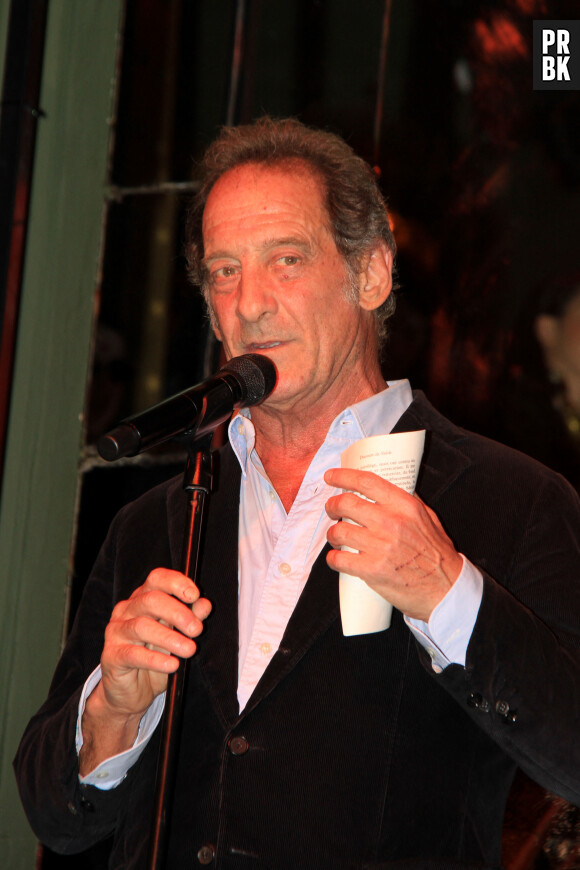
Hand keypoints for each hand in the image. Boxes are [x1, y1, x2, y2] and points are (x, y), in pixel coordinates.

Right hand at [99, 567, 211, 717]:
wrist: (131, 692)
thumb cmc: (155, 659)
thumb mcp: (177, 638)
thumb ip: (190, 619)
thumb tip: (205, 604)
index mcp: (143, 599)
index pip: (157, 579)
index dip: (176, 583)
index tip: (195, 595)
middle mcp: (127, 610)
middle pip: (151, 600)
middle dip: (177, 612)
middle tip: (197, 629)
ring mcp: (116, 632)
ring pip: (142, 626)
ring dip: (170, 637)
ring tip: (190, 649)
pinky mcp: (111, 656)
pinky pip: (133, 654)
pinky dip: (155, 659)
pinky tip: (172, 665)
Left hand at [324, 468, 462, 621]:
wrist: (446, 589)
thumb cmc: (437, 554)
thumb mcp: (428, 518)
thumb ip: (408, 501)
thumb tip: (386, 489)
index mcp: (405, 506)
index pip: (366, 482)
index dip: (343, 477)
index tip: (331, 477)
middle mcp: (391, 522)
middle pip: (346, 503)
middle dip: (332, 506)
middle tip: (332, 510)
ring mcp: (380, 546)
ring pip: (338, 531)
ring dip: (332, 534)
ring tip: (337, 538)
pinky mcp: (372, 570)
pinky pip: (338, 559)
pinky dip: (333, 559)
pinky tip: (337, 558)